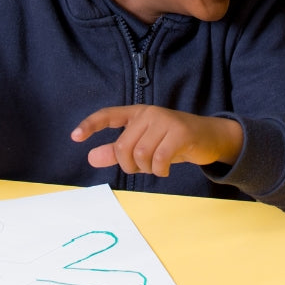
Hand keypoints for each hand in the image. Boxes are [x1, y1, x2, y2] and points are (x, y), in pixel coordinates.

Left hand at [71, 105, 243, 175]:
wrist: (209, 137)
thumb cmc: (172, 142)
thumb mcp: (143, 146)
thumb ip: (116, 152)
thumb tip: (90, 157)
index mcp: (137, 114)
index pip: (108, 115)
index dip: (90, 125)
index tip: (75, 137)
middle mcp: (149, 113)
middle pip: (124, 147)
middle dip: (130, 165)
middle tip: (143, 168)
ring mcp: (165, 121)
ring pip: (141, 155)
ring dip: (147, 169)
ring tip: (156, 166)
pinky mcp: (180, 132)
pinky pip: (159, 159)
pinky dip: (160, 171)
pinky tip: (165, 169)